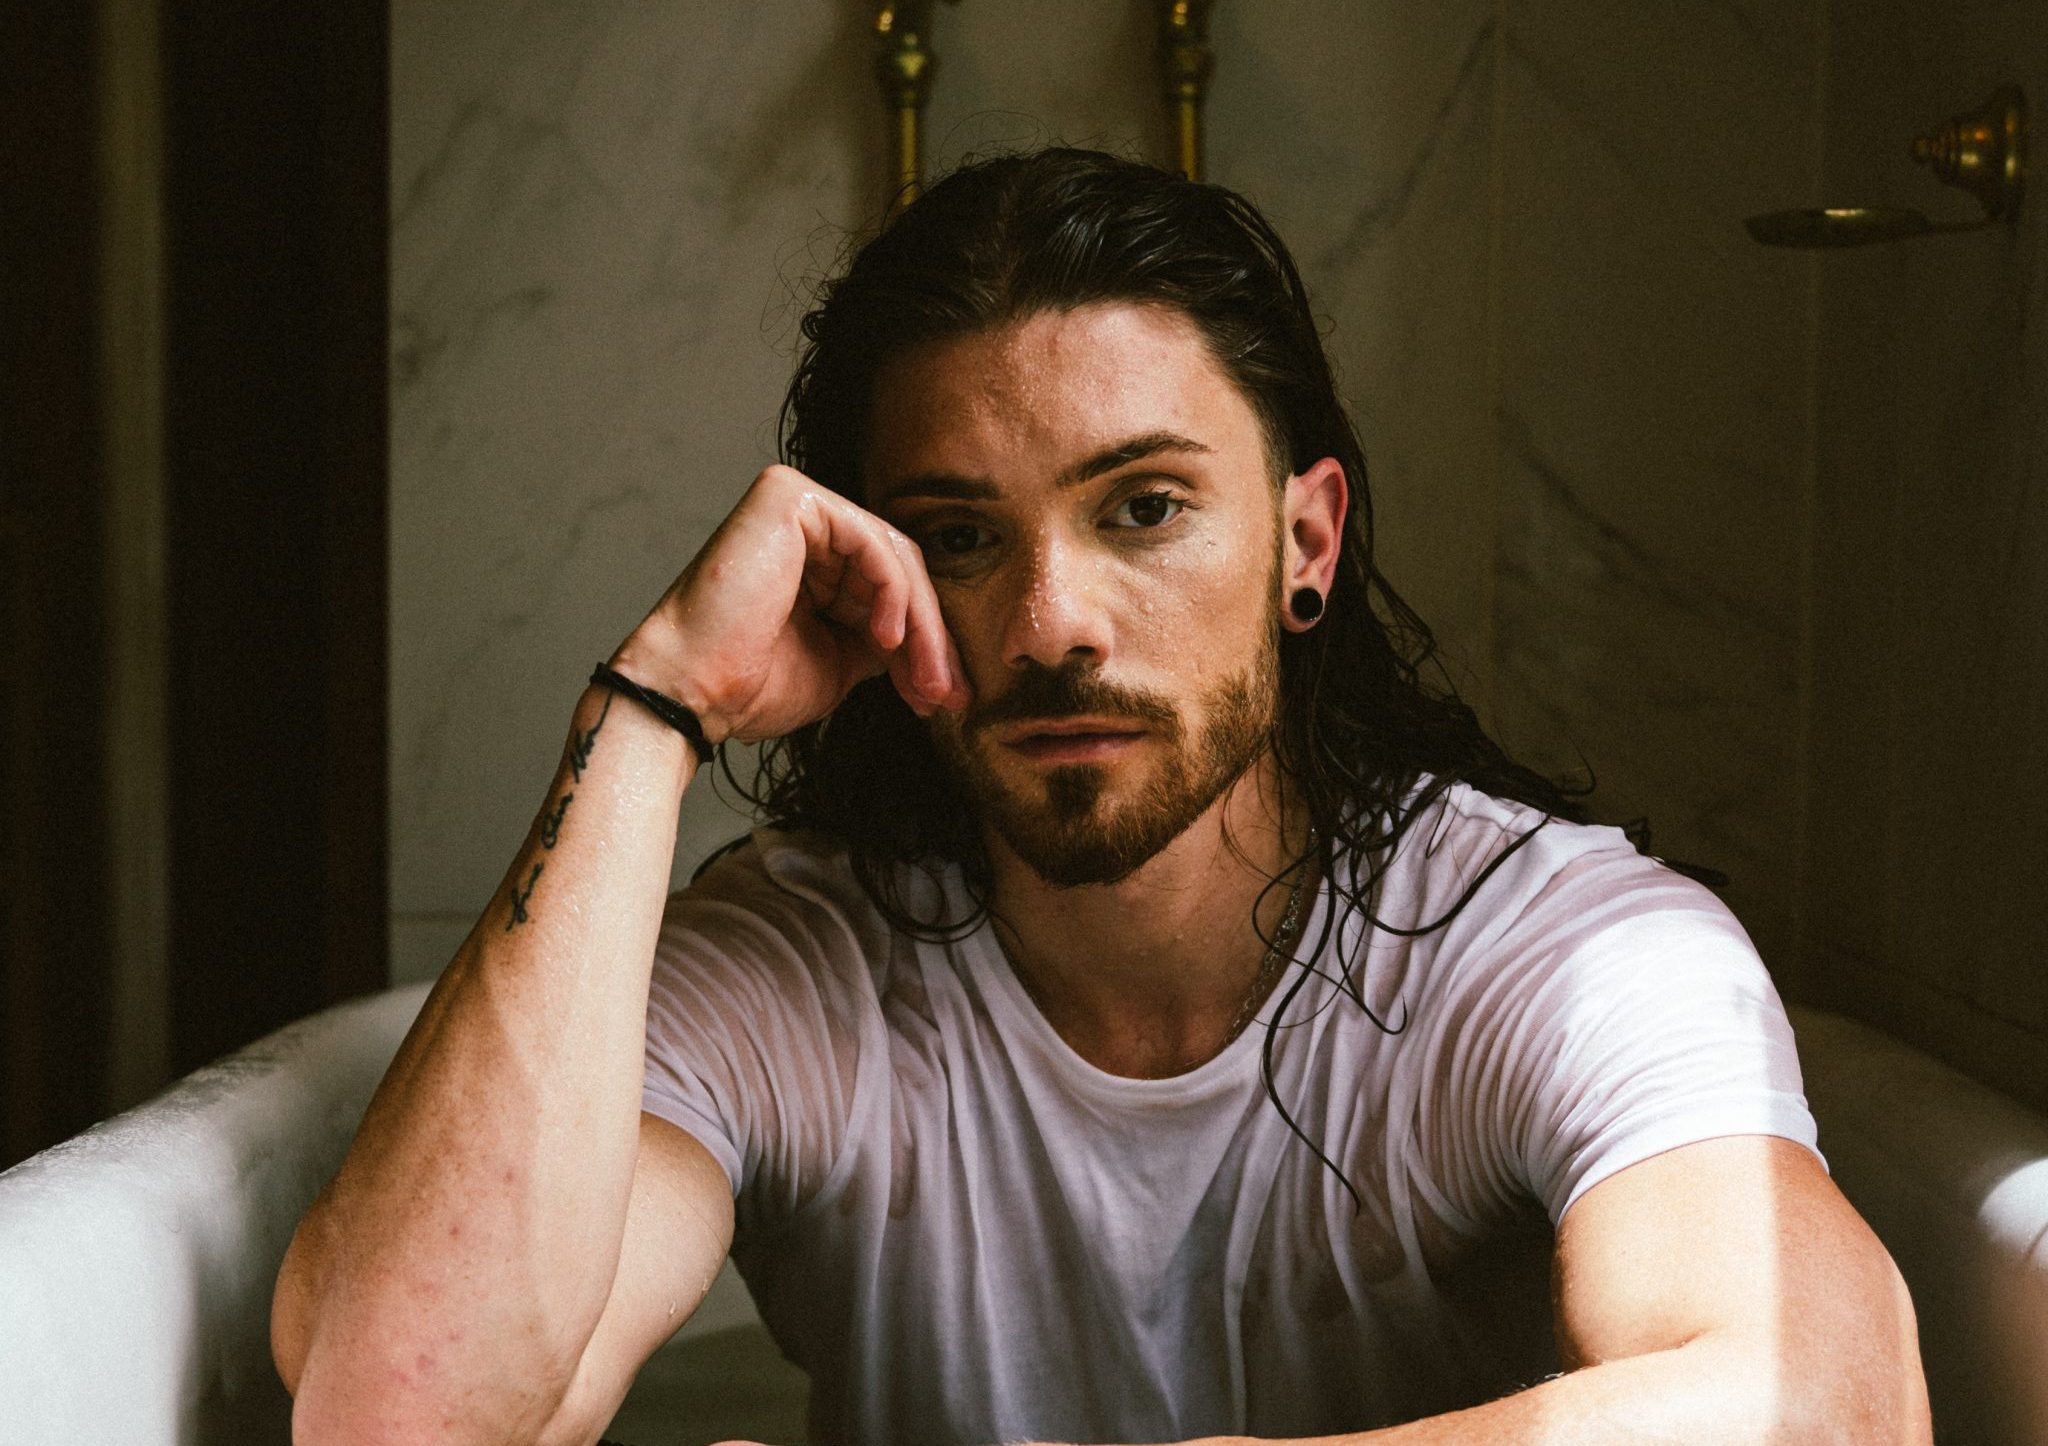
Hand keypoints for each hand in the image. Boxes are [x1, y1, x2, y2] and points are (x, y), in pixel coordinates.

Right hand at [610, 465, 970, 744]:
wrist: (693, 693)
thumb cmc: (749, 684)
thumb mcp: (840, 662)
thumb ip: (883, 642)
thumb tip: (939, 654)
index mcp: (812, 559)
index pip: (890, 587)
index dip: (925, 642)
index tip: (943, 697)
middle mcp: (805, 525)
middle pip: (899, 569)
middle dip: (931, 637)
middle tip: (948, 693)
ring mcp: (796, 505)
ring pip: (894, 558)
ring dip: (922, 625)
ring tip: (926, 679)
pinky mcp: (791, 500)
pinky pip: (872, 543)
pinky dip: (893, 593)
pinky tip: (888, 638)